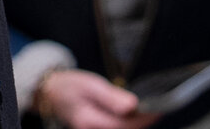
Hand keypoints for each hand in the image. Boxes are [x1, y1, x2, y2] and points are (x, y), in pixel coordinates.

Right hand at [34, 68, 160, 128]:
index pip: (123, 125)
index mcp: (89, 121)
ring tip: (150, 110)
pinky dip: (128, 124)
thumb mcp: (89, 84)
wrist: (50, 93)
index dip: (143, 119)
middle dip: (142, 123)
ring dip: (136, 124)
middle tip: (159, 108)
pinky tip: (135, 115)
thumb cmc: (69, 85)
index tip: (159, 109)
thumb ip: (111, 96)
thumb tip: (133, 106)